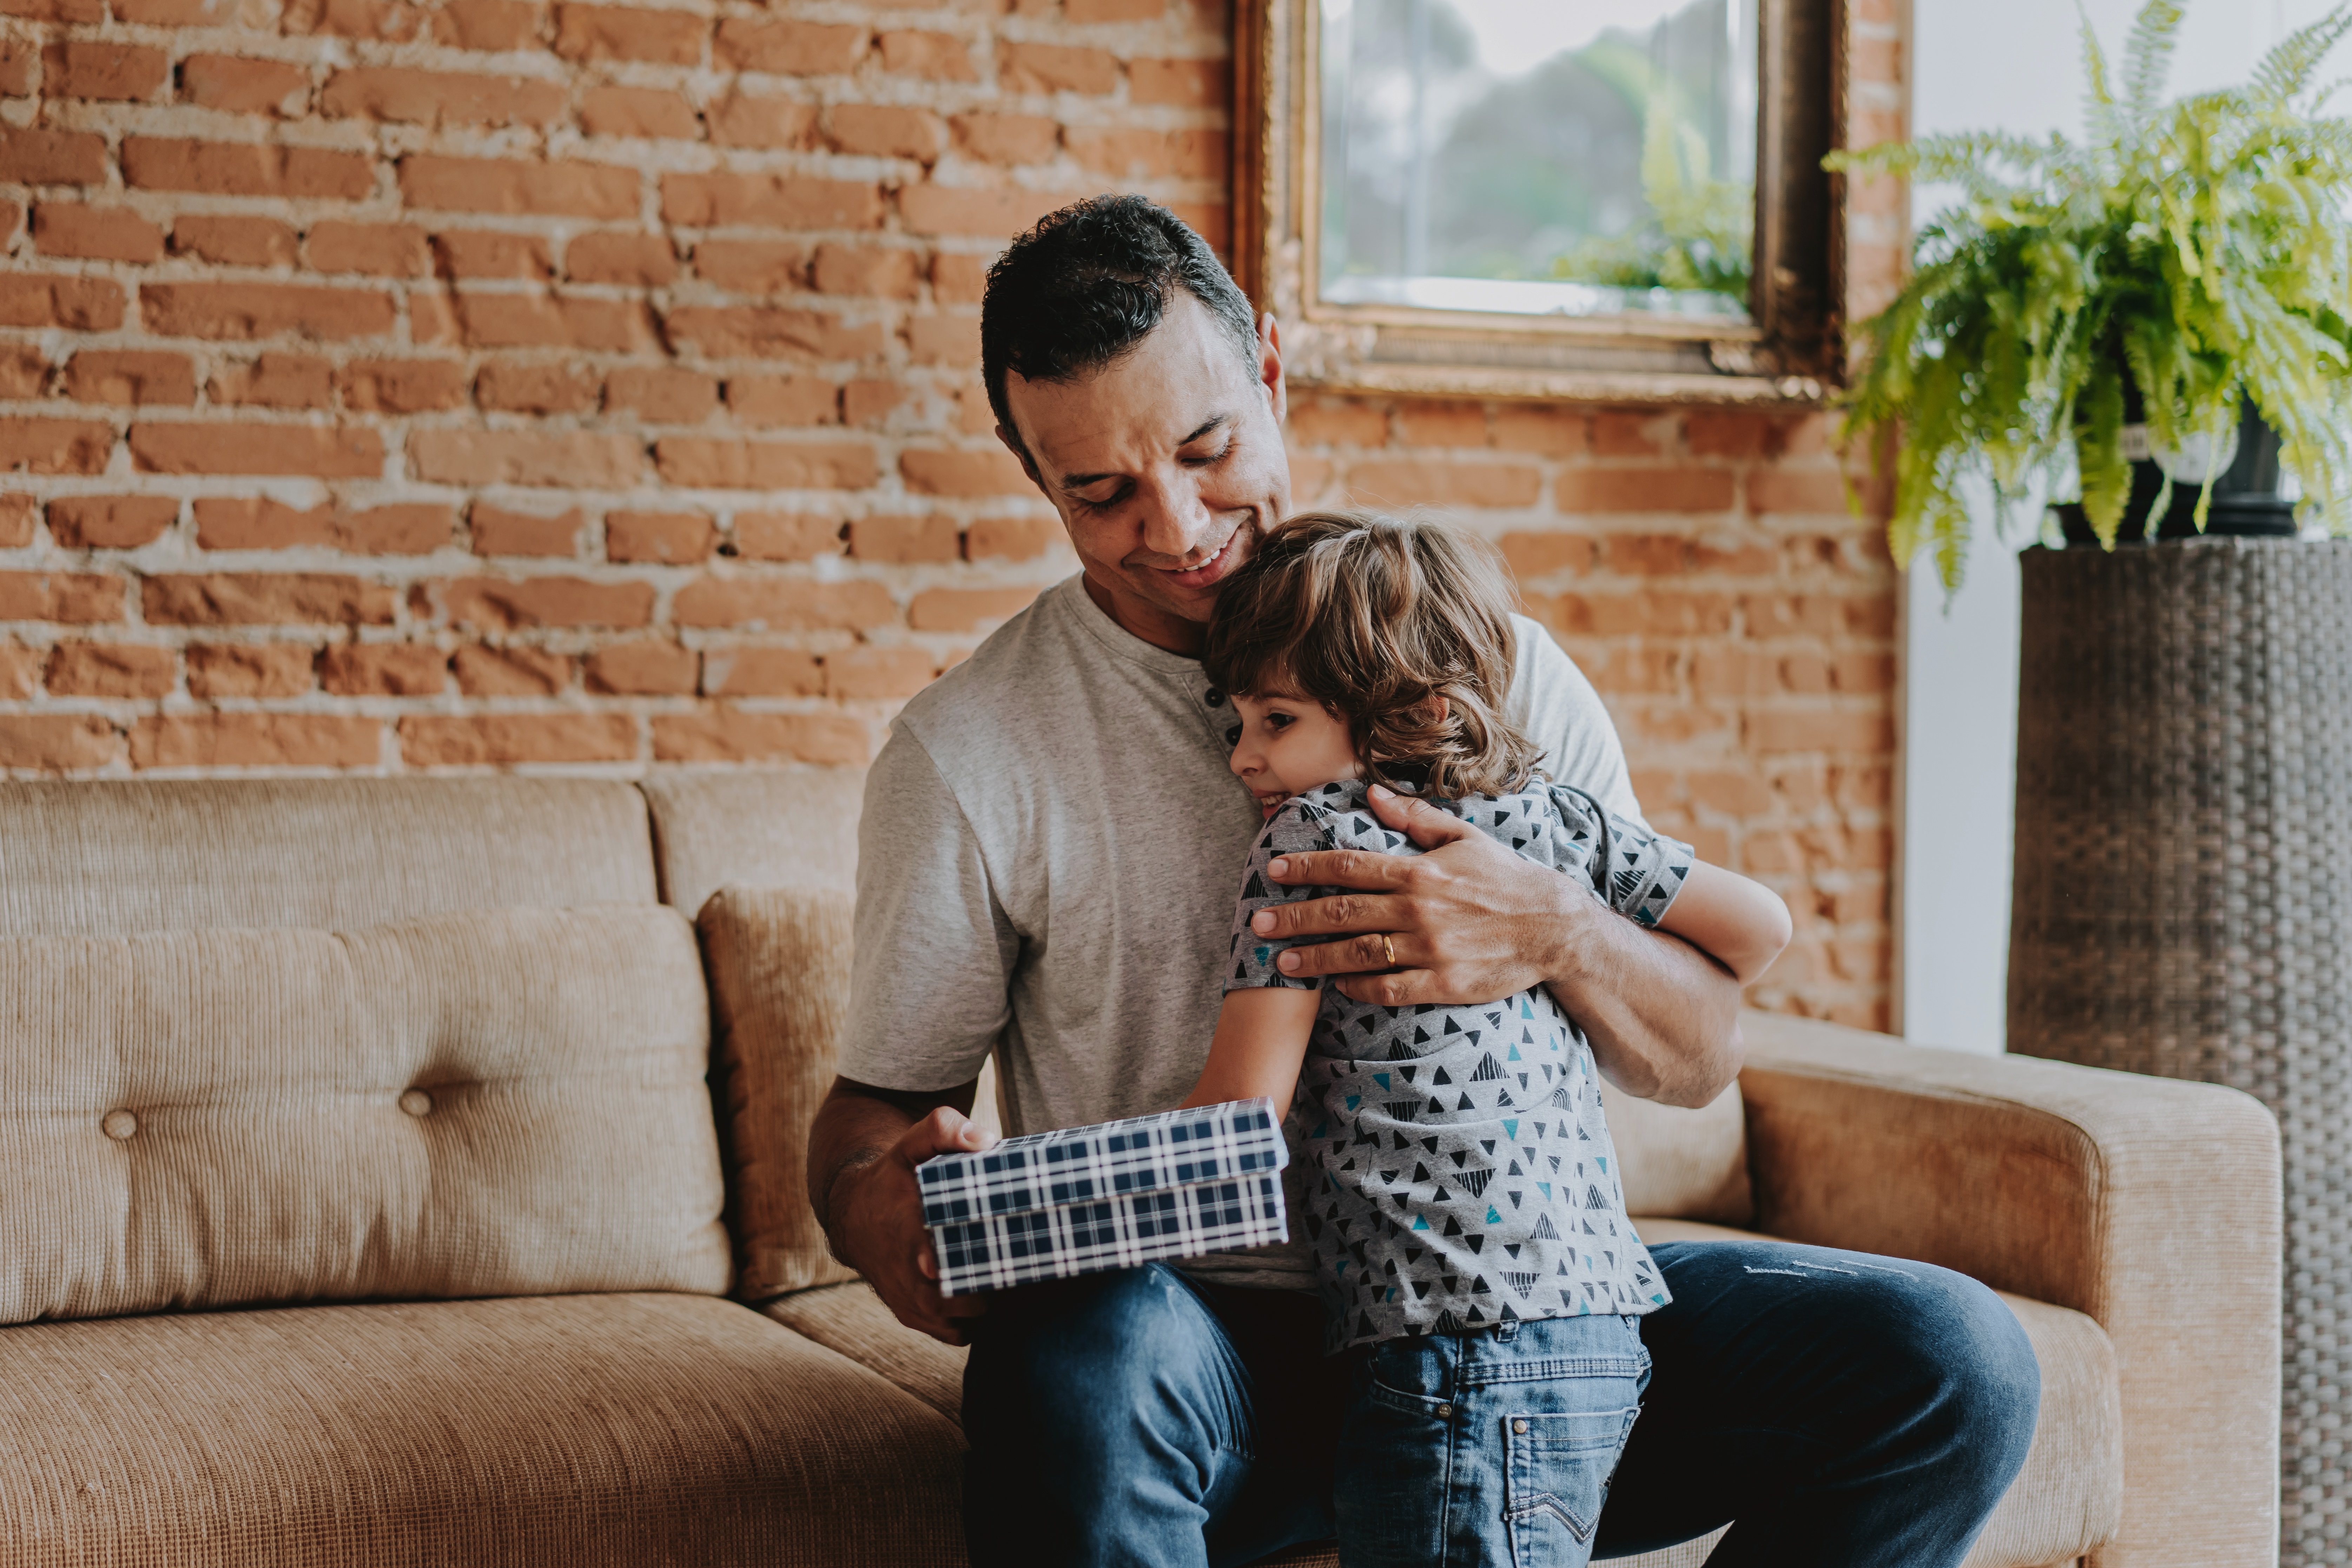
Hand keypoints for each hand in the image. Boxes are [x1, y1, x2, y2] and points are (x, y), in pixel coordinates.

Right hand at [827, 1106, 996, 1345]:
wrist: (852, 1214)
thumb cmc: (890, 1178)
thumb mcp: (910, 1144)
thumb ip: (943, 1129)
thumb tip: (987, 1141)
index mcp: (910, 1233)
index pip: (940, 1266)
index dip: (969, 1271)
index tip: (988, 1259)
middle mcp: (909, 1277)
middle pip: (963, 1303)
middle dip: (989, 1287)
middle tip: (1007, 1260)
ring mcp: (911, 1302)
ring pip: (963, 1324)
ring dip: (984, 1305)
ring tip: (994, 1273)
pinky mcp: (912, 1316)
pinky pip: (956, 1334)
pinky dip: (971, 1321)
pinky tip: (980, 1291)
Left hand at [1256, 783, 1586, 1006]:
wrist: (1553, 927)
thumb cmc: (1505, 878)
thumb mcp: (1464, 837)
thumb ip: (1414, 817)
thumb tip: (1373, 794)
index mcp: (1420, 870)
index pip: (1349, 866)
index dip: (1307, 868)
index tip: (1273, 872)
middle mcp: (1419, 909)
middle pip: (1342, 912)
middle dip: (1295, 918)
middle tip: (1258, 925)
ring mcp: (1431, 949)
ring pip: (1358, 953)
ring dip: (1316, 959)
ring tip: (1282, 964)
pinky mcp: (1445, 984)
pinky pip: (1391, 989)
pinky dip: (1360, 988)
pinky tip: (1337, 987)